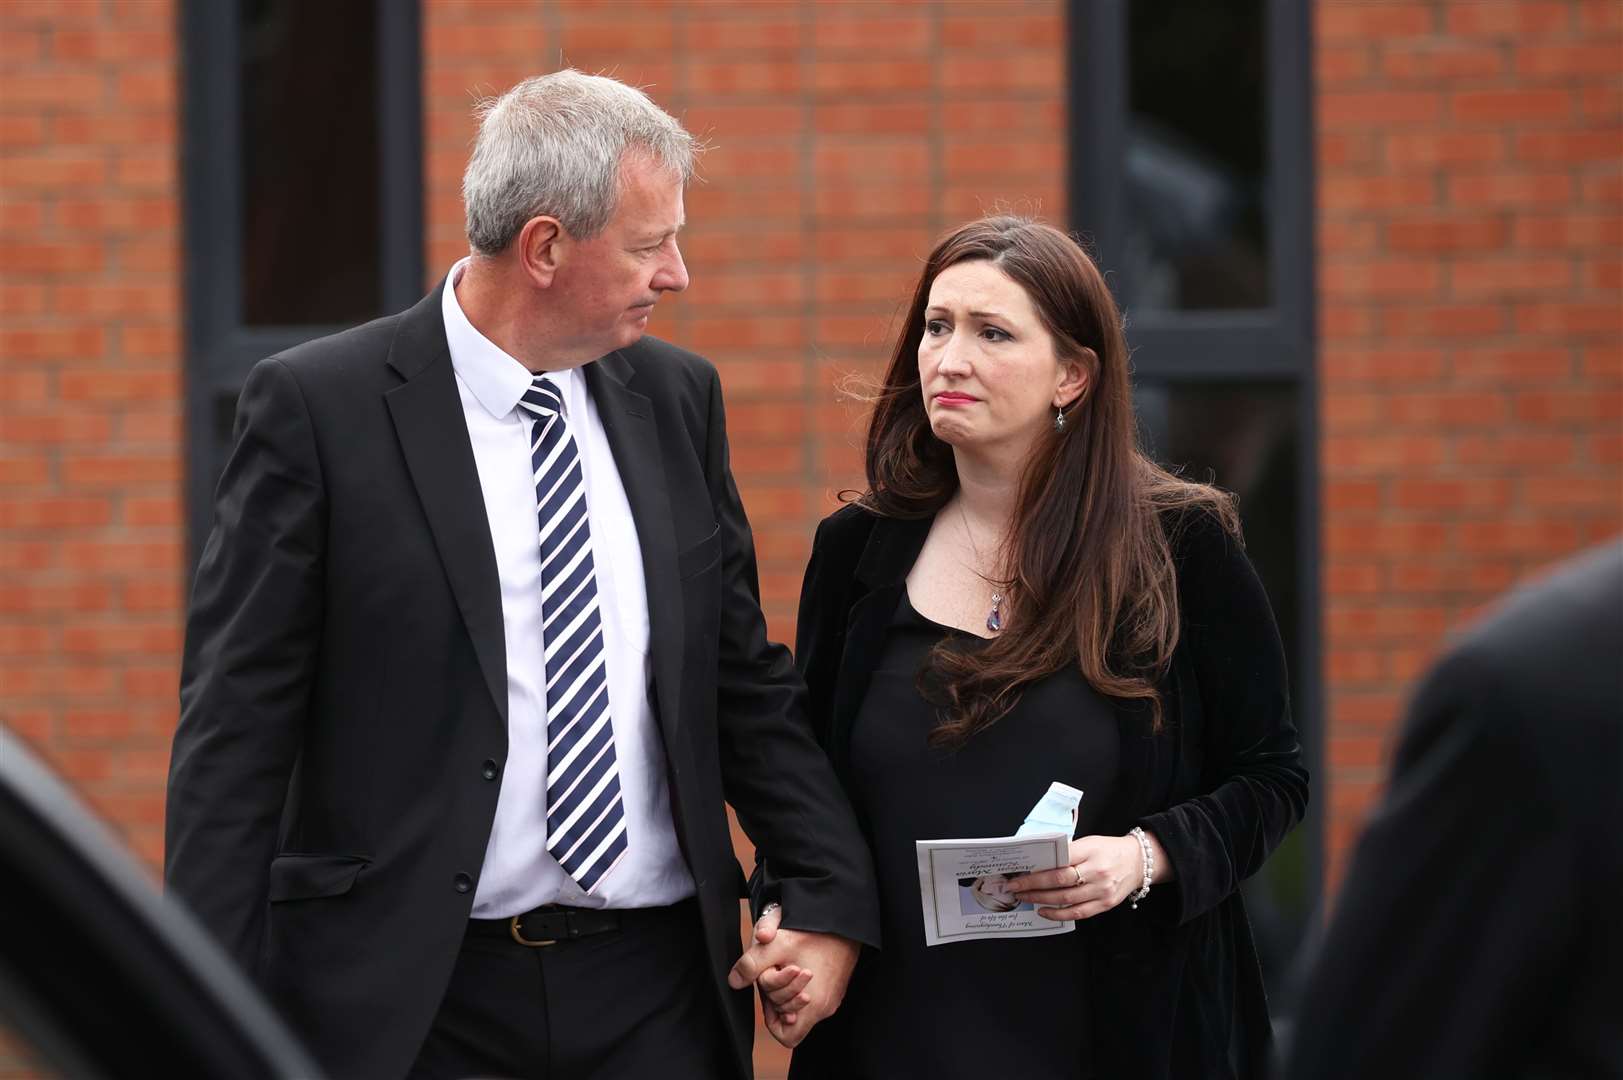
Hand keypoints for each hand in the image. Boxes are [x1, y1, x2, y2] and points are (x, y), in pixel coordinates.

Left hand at [727, 904, 859, 1047]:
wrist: (843, 918)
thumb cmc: (813, 932)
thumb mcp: (775, 945)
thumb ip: (751, 965)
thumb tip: (733, 981)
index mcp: (814, 1005)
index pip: (786, 1036)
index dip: (771, 1019)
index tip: (768, 995)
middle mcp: (825, 1006)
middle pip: (790, 1017)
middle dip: (777, 996)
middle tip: (775, 970)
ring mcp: (832, 997)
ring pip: (800, 1005)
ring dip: (787, 987)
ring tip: (786, 963)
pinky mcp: (835, 986)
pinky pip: (813, 994)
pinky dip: (799, 982)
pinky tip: (796, 960)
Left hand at [1007, 833, 1155, 920]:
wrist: (1138, 861)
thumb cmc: (1108, 849)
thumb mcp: (1088, 842)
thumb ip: (1067, 852)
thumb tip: (1039, 862)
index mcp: (1090, 851)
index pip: (1059, 861)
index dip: (1037, 870)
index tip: (1019, 873)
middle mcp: (1097, 872)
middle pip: (1059, 881)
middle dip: (1033, 886)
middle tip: (1014, 887)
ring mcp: (1102, 890)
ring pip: (1066, 899)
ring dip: (1041, 900)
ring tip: (1025, 898)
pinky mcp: (1105, 904)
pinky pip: (1079, 913)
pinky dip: (1059, 914)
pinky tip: (1044, 911)